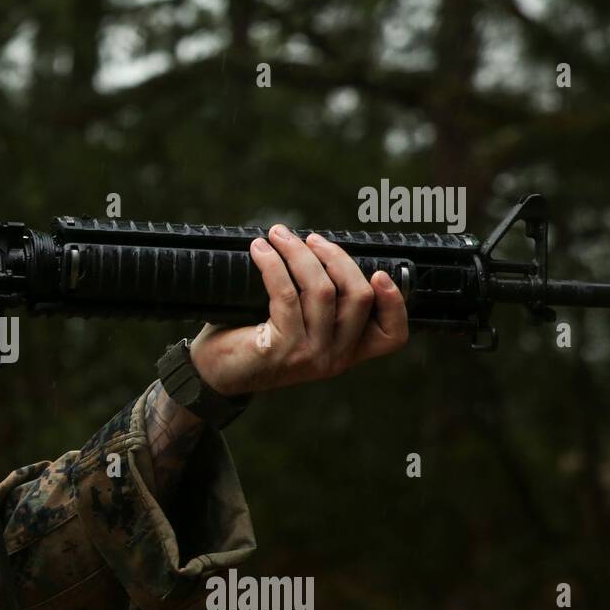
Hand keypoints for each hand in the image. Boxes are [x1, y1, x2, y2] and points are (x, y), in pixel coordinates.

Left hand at [188, 225, 407, 395]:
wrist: (214, 374)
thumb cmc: (255, 341)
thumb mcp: (299, 325)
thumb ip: (321, 302)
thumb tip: (321, 248)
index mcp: (347, 352)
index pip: (391, 336)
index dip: (395, 302)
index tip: (378, 272)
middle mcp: (335, 358)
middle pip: (359, 296)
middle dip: (336, 257)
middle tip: (308, 238)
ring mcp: (311, 355)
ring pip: (323, 290)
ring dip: (299, 254)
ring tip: (278, 235)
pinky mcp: (283, 348)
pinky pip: (286, 294)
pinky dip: (274, 264)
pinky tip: (260, 250)